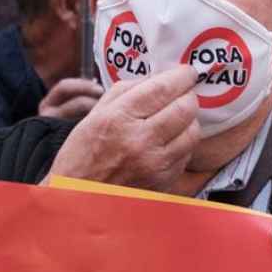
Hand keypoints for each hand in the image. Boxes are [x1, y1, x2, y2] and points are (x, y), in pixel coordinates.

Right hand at [49, 64, 198, 191]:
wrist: (79, 199)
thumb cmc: (83, 155)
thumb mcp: (95, 115)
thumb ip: (126, 91)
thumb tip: (158, 78)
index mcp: (119, 118)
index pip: (163, 88)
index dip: (182, 76)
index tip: (187, 72)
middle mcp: (140, 141)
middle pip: (185, 108)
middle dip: (188, 96)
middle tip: (184, 93)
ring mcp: (155, 165)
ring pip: (192, 132)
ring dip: (188, 120)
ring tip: (176, 118)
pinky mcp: (164, 181)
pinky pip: (186, 154)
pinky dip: (182, 144)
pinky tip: (168, 141)